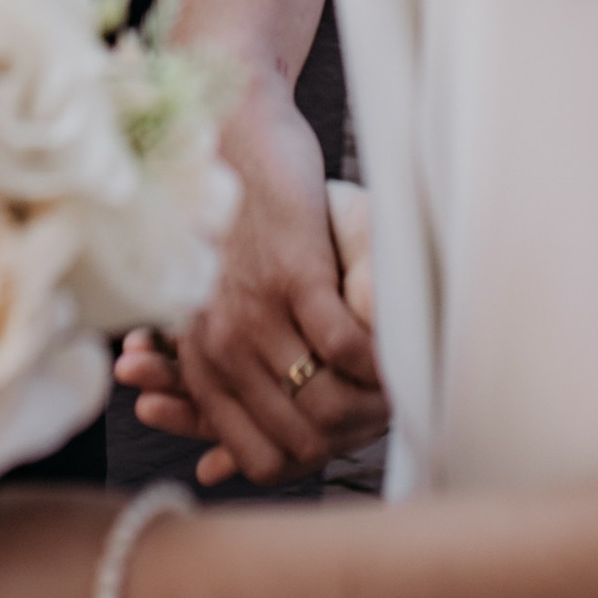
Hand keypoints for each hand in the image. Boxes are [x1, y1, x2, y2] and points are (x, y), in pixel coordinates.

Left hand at [117, 75, 385, 485]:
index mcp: (203, 360)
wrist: (228, 133)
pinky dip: (376, 357)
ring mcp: (257, 312)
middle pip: (297, 442)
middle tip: (380, 417)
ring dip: (368, 406)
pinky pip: (345, 346)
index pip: (258, 457)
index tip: (338, 447)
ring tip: (394, 391)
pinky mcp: (294, 273)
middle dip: (348, 439)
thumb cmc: (227, 219)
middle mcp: (222, 347)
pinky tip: (393, 349)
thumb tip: (210, 465)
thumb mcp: (207, 310)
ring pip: (323, 403)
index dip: (307, 465)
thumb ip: (218, 384)